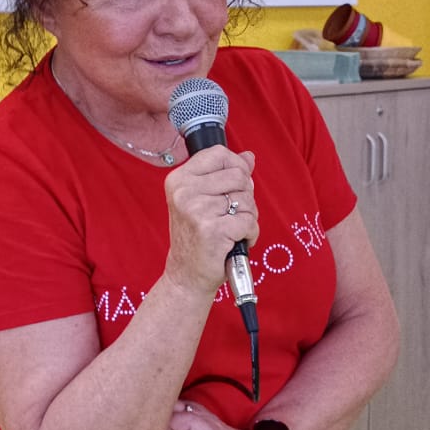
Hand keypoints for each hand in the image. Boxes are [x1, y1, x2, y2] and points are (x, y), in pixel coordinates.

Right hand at [160, 146, 257, 299]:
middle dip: (245, 196)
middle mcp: (184, 192)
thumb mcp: (203, 200)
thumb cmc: (197, 238)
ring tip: (231, 230)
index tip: (234, 187)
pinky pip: (249, 221)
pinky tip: (235, 242)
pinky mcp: (212, 230)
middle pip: (238, 176)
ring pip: (246, 200)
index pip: (219, 154)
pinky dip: (250, 234)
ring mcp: (197, 210)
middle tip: (231, 215)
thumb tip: (248, 157)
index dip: (236, 167)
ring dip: (247, 217)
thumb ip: (225, 175)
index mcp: (179, 180)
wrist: (186, 276)